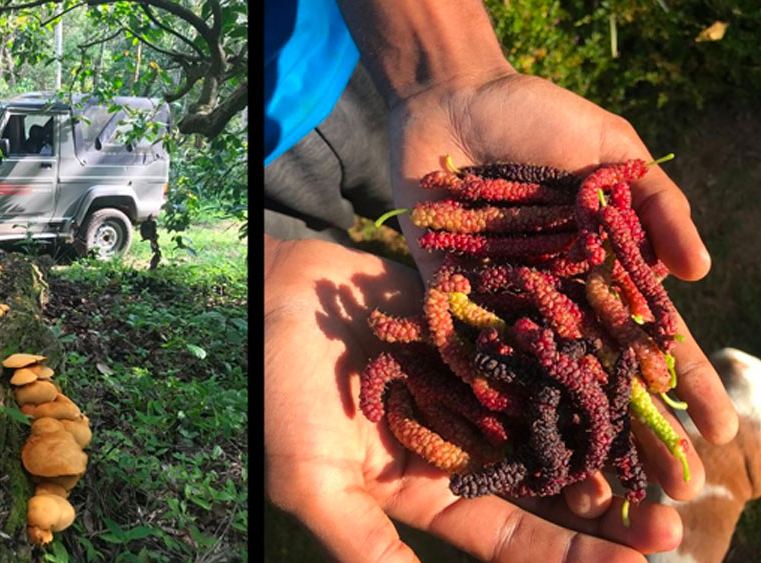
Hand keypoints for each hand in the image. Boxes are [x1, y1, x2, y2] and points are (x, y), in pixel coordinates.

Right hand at [264, 235, 682, 561]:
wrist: (264, 295)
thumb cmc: (277, 393)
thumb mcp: (314, 483)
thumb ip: (367, 547)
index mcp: (423, 487)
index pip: (508, 535)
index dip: (568, 555)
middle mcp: (457, 440)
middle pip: (545, 479)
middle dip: (603, 503)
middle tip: (670, 520)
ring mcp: (469, 382)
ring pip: (552, 416)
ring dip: (603, 437)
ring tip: (658, 456)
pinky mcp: (473, 329)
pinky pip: (533, 349)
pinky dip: (577, 363)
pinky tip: (621, 373)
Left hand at [387, 70, 737, 469]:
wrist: (451, 103)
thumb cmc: (539, 118)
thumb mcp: (611, 150)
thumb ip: (658, 206)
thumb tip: (700, 274)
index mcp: (602, 269)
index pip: (652, 336)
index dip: (686, 381)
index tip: (718, 430)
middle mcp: (556, 297)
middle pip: (601, 372)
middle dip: (635, 428)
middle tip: (668, 491)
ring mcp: (503, 305)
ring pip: (543, 379)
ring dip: (570, 432)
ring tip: (598, 490)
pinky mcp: (447, 301)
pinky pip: (470, 354)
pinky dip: (491, 397)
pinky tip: (515, 445)